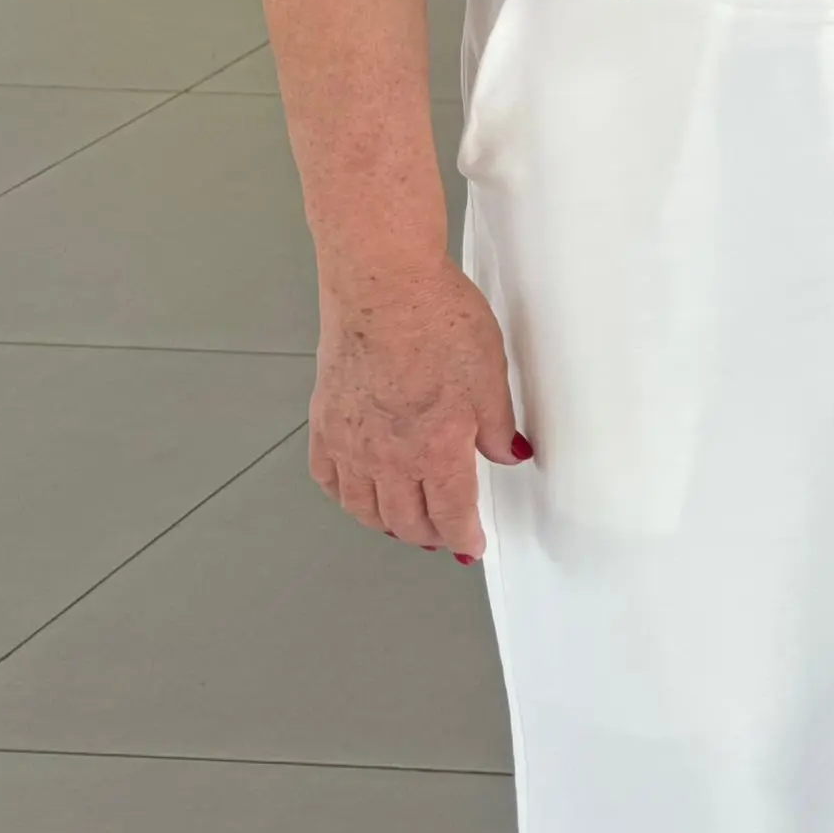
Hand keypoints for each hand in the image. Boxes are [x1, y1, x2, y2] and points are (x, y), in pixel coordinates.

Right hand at [309, 264, 525, 558]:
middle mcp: (386, 456)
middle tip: (444, 536)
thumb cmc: (437, 320)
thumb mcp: (491, 374)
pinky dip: (345, 496)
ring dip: (387, 524)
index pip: (451, 514)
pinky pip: (328, 478)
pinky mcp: (324, 421)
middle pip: (406, 520)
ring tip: (405, 524)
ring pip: (363, 508)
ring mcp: (349, 442)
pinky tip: (356, 493)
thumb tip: (509, 454)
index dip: (464, 537)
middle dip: (429, 535)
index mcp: (435, 449)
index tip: (471, 545)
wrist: (382, 287)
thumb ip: (497, 425)